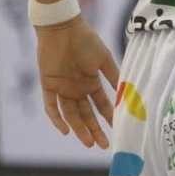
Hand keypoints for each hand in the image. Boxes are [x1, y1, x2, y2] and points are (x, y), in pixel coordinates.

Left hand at [35, 15, 118, 148]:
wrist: (63, 29)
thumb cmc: (86, 41)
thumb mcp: (103, 59)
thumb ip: (112, 76)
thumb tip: (126, 92)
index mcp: (91, 82)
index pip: (101, 105)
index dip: (108, 118)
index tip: (117, 130)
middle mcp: (77, 88)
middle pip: (86, 114)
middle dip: (94, 130)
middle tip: (103, 146)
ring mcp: (63, 88)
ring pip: (71, 114)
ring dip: (79, 128)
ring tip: (88, 143)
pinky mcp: (48, 85)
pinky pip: (51, 105)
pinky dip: (57, 118)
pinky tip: (65, 130)